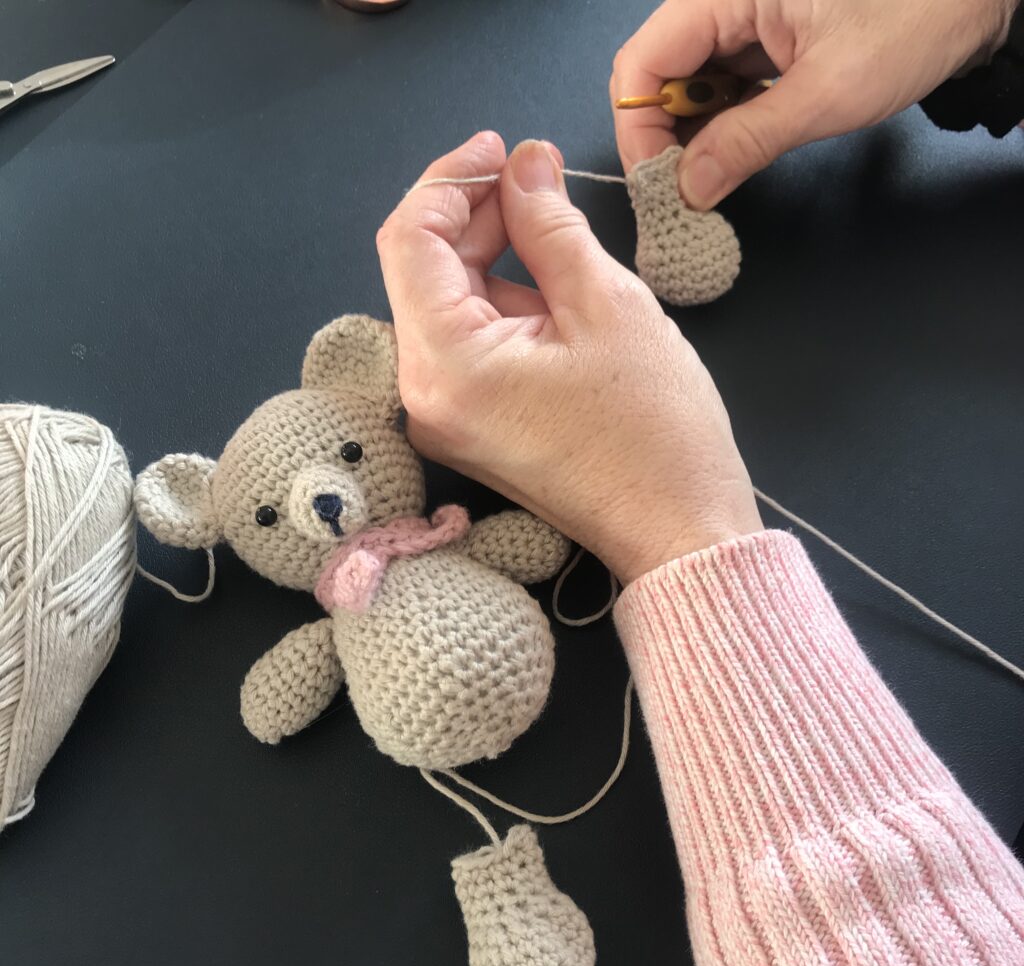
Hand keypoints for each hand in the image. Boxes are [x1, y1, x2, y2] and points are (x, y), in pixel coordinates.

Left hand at [376, 133, 761, 583]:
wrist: (676, 529)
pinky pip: (466, 346)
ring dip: (490, 257)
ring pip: (446, 306)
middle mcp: (425, 396)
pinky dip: (499, 303)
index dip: (450, 180)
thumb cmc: (655, 429)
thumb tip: (524, 164)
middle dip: (474, 215)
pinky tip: (550, 287)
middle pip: (421, 272)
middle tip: (538, 178)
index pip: (409, 240)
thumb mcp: (608, 306)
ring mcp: (444, 418)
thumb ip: (550, 224)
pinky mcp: (470, 428)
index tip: (503, 149)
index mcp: (446, 365)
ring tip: (555, 230)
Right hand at [611, 0, 1014, 209]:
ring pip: (688, 84)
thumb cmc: (914, 21)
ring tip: (709, 182)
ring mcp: (744, 18)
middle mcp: (723, 0)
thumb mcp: (826, 93)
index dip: (638, 128)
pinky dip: (721, 124)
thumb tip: (688, 190)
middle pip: (659, 74)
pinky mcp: (765, 37)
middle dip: (663, 138)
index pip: (643, 62)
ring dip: (692, 137)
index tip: (658, 185)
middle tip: (682, 195)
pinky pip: (722, 84)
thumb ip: (747, 142)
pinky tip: (733, 154)